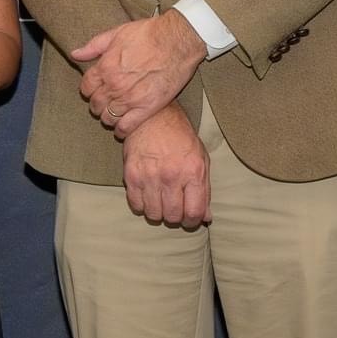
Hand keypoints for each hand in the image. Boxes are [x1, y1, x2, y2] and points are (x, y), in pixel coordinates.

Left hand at [71, 10, 207, 139]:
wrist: (177, 41)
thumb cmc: (148, 34)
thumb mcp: (116, 33)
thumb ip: (93, 46)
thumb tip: (75, 54)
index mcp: (105, 67)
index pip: (85, 87)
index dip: (88, 89)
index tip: (93, 90)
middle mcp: (114, 85)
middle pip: (95, 103)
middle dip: (96, 104)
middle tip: (102, 103)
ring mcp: (130, 98)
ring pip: (108, 117)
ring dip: (107, 117)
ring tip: (112, 115)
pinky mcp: (147, 108)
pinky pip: (127, 126)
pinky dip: (121, 130)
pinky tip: (121, 129)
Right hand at [120, 105, 210, 228]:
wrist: (154, 117)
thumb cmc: (180, 138)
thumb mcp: (201, 160)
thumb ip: (204, 190)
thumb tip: (205, 216)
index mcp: (193, 172)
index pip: (194, 212)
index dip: (193, 221)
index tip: (190, 218)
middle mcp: (171, 176)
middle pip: (172, 216)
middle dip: (175, 217)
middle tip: (175, 208)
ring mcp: (149, 176)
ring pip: (153, 214)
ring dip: (158, 212)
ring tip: (160, 202)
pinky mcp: (131, 174)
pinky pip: (135, 204)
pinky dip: (142, 205)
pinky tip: (147, 196)